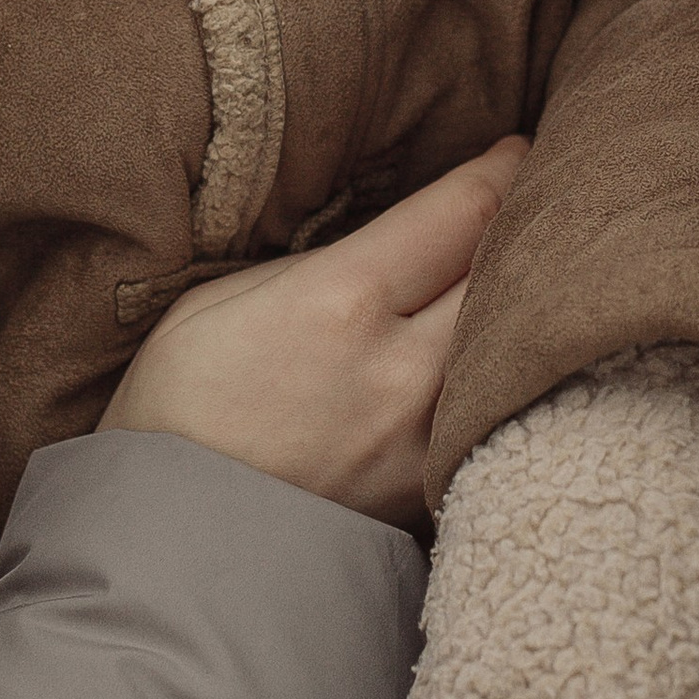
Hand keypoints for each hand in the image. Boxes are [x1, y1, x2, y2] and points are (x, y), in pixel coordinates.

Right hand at [103, 141, 524, 528]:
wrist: (164, 547)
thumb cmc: (173, 412)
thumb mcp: (220, 302)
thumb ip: (319, 267)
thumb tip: (391, 246)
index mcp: (340, 301)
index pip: (461, 213)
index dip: (500, 171)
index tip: (517, 150)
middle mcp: (400, 369)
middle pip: (505, 276)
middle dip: (522, 230)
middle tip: (534, 199)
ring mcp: (424, 439)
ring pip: (507, 348)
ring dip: (513, 307)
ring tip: (519, 274)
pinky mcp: (429, 492)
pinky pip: (483, 412)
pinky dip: (491, 377)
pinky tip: (486, 360)